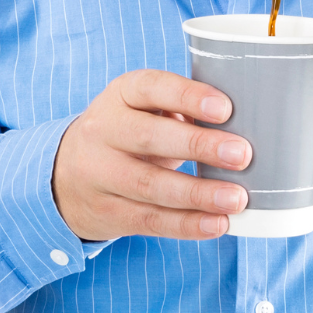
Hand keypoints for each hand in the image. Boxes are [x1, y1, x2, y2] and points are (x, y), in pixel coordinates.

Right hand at [53, 70, 250, 240]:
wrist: (65, 177)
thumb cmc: (128, 134)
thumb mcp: (142, 109)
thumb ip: (181, 110)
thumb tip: (247, 123)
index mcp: (120, 95)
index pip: (151, 88)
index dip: (188, 97)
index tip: (225, 108)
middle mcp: (103, 131)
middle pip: (148, 138)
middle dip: (198, 147)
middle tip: (241, 154)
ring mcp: (100, 174)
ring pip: (150, 185)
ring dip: (198, 194)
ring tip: (236, 198)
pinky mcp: (108, 212)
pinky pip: (150, 220)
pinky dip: (187, 225)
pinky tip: (217, 224)